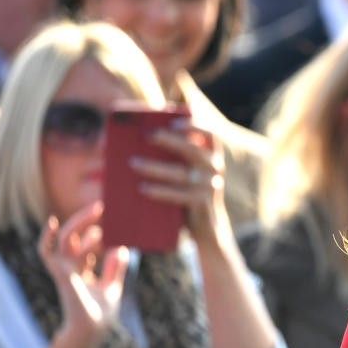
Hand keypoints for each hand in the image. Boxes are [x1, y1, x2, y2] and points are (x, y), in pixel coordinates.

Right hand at [38, 205, 128, 347]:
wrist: (90, 330)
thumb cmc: (100, 315)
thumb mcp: (112, 288)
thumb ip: (114, 269)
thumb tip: (122, 249)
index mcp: (84, 271)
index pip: (87, 246)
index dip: (96, 232)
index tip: (111, 218)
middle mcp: (72, 267)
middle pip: (76, 237)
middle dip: (87, 221)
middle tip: (102, 206)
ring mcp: (65, 269)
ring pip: (67, 238)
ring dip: (79, 222)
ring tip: (96, 209)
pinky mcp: (61, 272)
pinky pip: (47, 252)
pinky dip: (46, 237)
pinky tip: (52, 222)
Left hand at [130, 124, 227, 244]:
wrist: (206, 226)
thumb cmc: (189, 192)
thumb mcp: (188, 171)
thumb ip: (176, 156)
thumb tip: (138, 142)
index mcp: (212, 156)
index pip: (210, 135)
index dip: (194, 126)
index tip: (173, 122)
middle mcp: (215, 168)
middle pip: (192, 150)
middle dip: (169, 140)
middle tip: (146, 135)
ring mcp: (210, 186)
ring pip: (181, 173)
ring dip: (155, 167)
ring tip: (133, 163)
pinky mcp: (201, 202)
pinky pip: (179, 195)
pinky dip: (160, 191)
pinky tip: (142, 188)